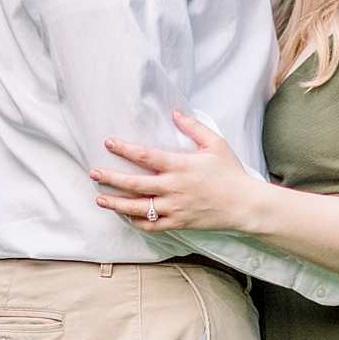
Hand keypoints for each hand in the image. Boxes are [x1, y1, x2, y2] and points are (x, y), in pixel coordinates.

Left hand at [92, 110, 258, 234]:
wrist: (244, 205)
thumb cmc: (231, 173)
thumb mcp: (216, 144)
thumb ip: (194, 127)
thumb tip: (175, 113)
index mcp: (180, 166)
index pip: (145, 156)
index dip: (124, 149)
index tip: (109, 143)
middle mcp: (173, 188)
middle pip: (134, 183)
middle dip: (110, 178)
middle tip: (94, 173)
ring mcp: (174, 208)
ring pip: (137, 208)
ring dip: (116, 203)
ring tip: (100, 199)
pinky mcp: (178, 223)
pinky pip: (151, 226)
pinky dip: (135, 222)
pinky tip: (126, 215)